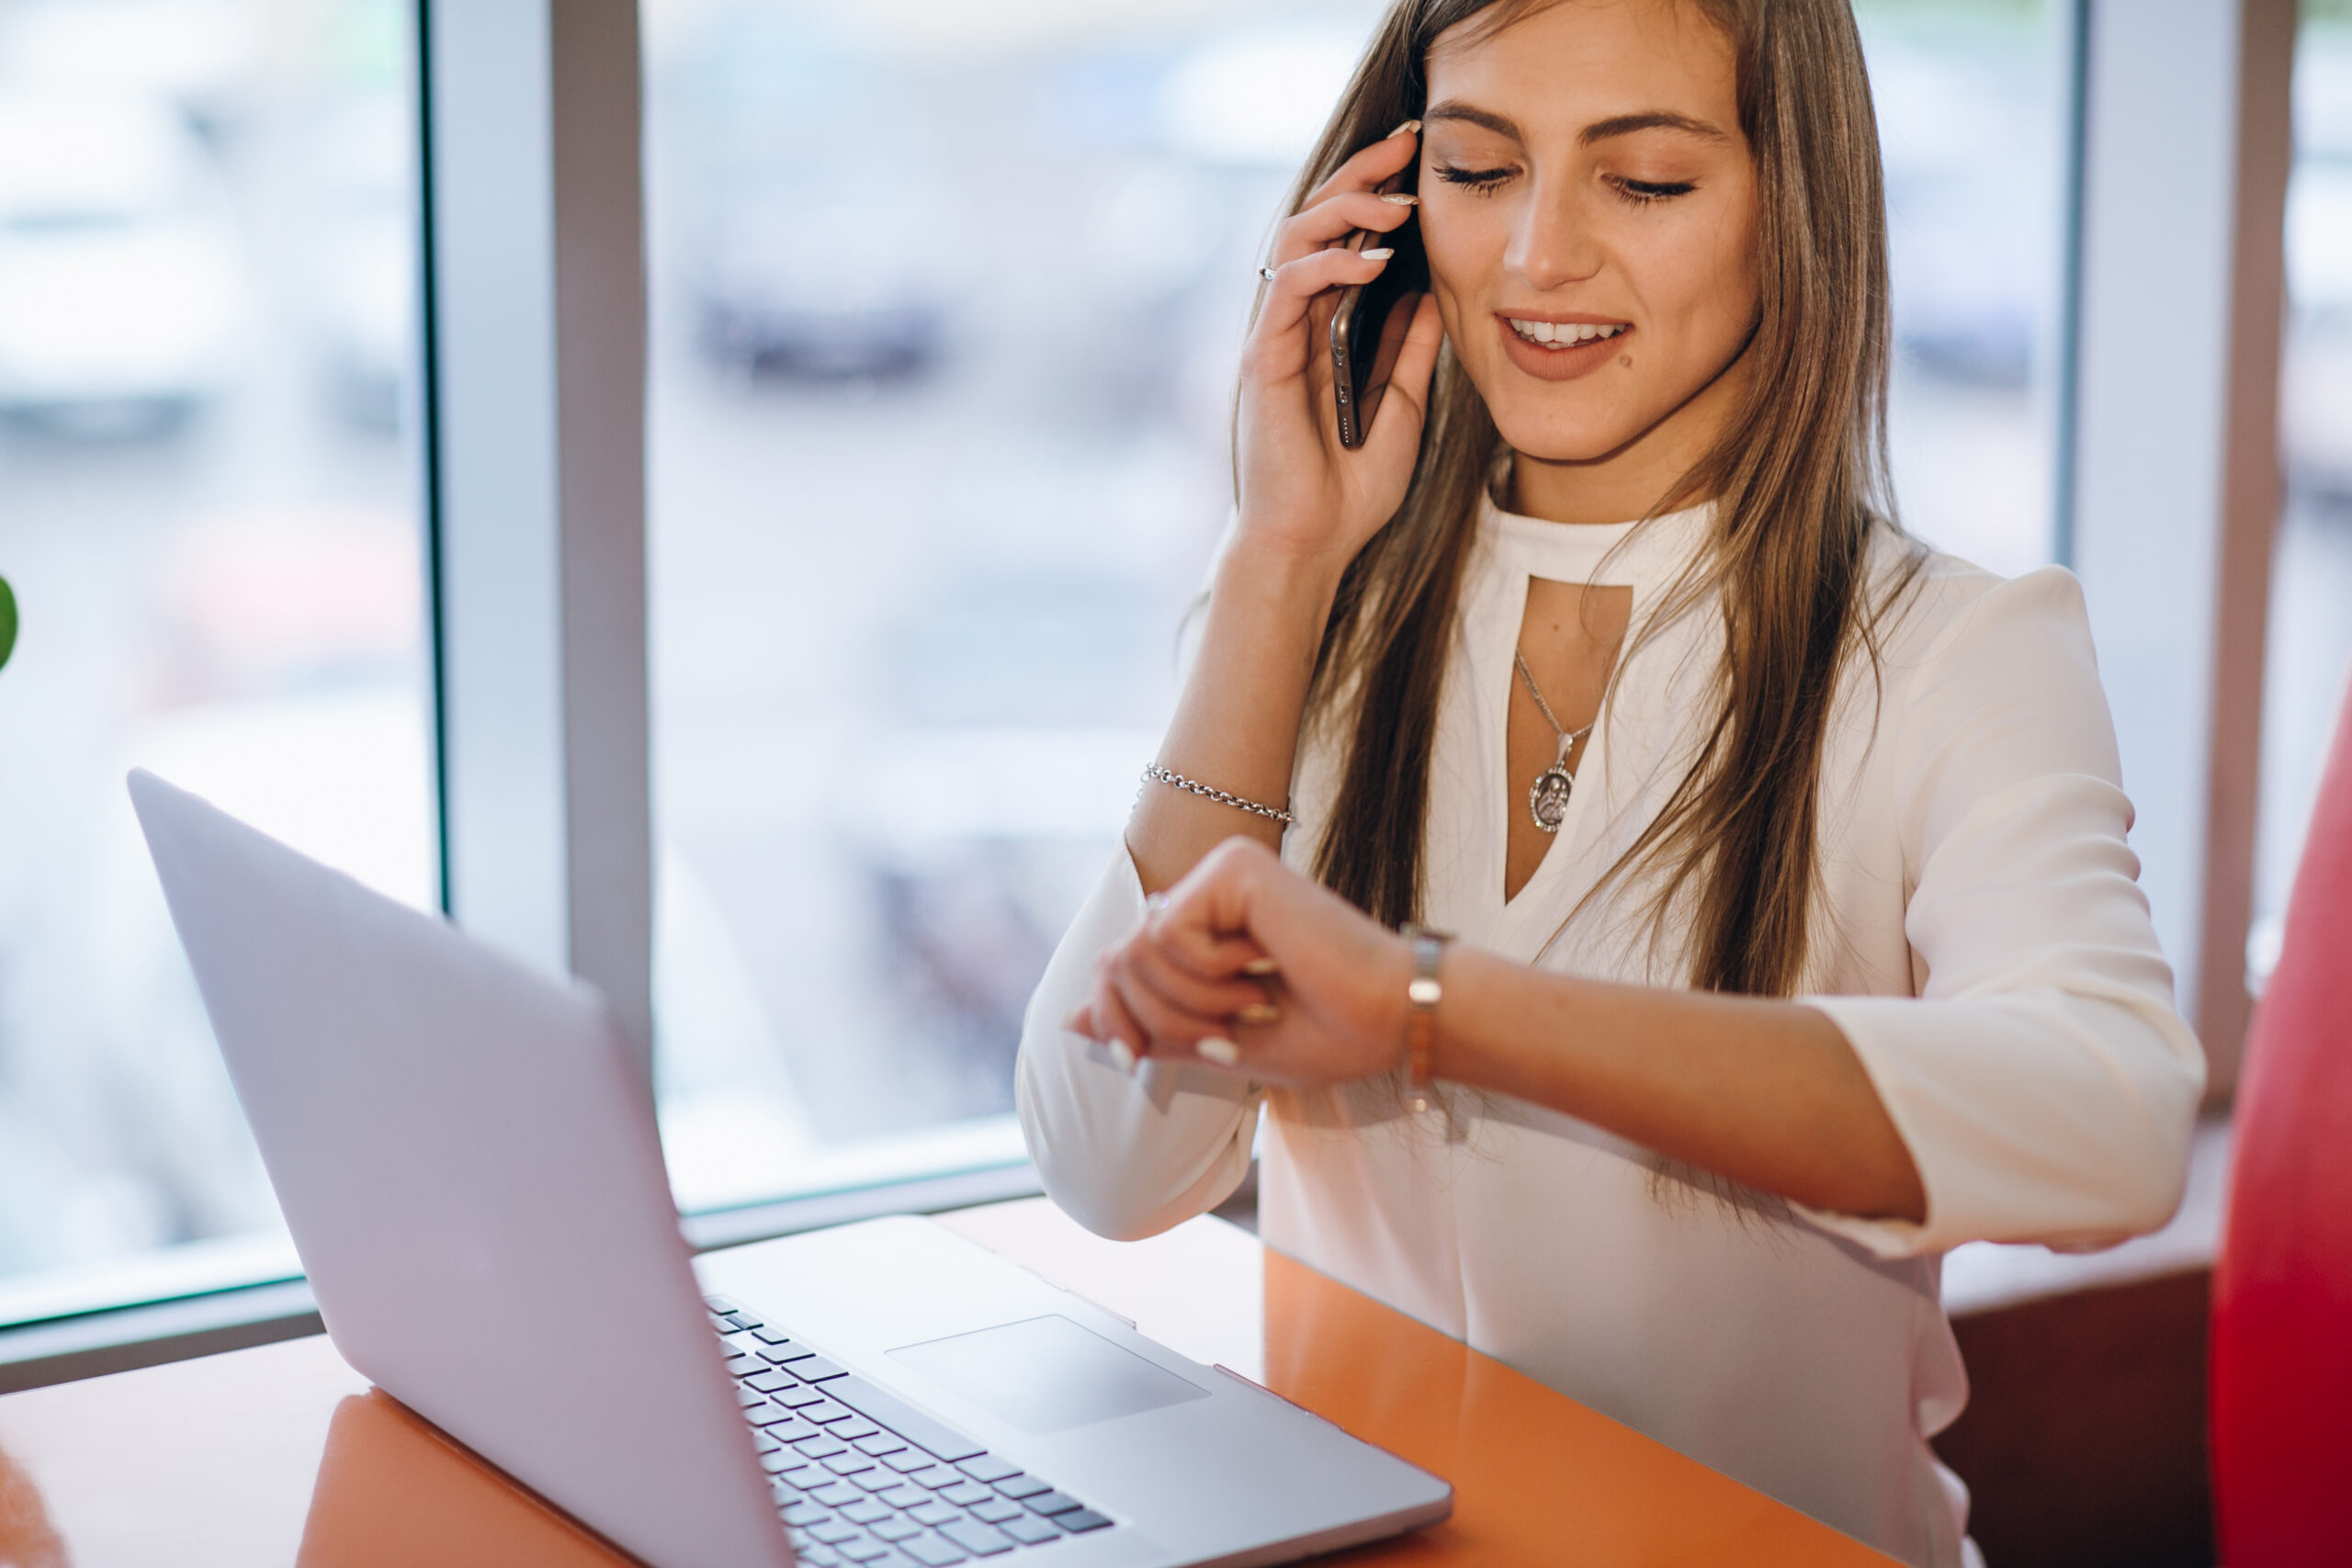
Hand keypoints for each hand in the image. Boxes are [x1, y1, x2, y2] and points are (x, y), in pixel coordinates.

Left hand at [1065, 838, 1413, 1087]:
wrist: (1389, 1023)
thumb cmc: (1325, 1035)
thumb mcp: (1215, 1043)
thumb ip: (1147, 1026)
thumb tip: (1070, 1018)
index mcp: (1204, 929)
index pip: (1112, 966)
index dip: (1114, 1021)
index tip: (1138, 1059)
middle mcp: (1206, 892)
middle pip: (1115, 961)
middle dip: (1158, 1020)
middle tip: (1225, 1033)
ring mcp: (1219, 874)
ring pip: (1136, 949)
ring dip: (1191, 1002)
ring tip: (1252, 1002)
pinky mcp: (1233, 866)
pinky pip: (1168, 931)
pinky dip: (1208, 973)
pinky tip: (1261, 965)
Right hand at [1235, 124, 1445, 574]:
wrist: (1312, 544)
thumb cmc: (1350, 489)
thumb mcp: (1403, 405)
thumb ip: (1410, 349)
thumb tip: (1434, 293)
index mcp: (1325, 329)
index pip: (1346, 240)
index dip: (1377, 195)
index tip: (1422, 163)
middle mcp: (1295, 323)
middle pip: (1318, 222)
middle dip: (1361, 176)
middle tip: (1407, 144)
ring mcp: (1275, 338)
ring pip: (1295, 241)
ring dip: (1345, 210)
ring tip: (1396, 201)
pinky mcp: (1263, 358)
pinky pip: (1287, 290)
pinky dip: (1328, 266)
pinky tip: (1372, 259)